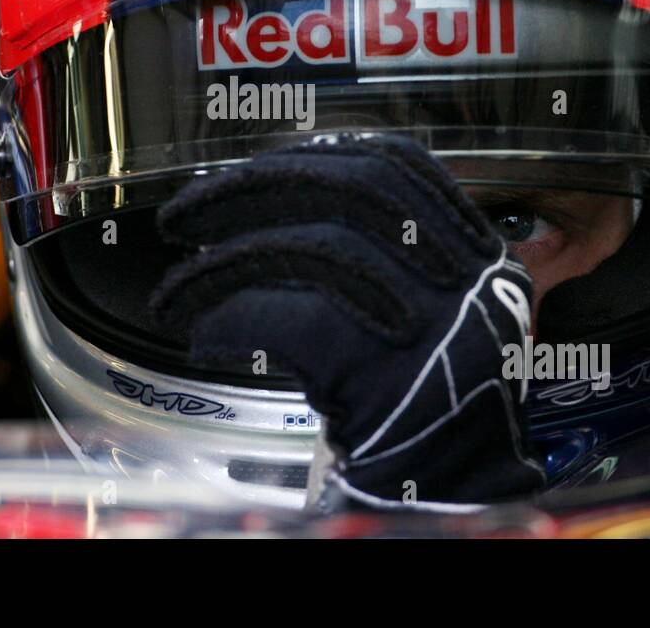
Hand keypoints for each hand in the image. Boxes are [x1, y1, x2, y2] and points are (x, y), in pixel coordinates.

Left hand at [151, 134, 545, 508]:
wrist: (458, 495)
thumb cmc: (430, 404)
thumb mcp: (441, 312)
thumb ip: (390, 256)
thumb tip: (280, 205)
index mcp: (475, 251)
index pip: (397, 166)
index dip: (321, 154)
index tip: (266, 162)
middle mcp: (462, 274)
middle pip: (347, 191)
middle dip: (251, 190)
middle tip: (184, 213)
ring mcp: (428, 319)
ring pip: (306, 252)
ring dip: (220, 267)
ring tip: (175, 291)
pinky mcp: (381, 371)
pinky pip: (284, 321)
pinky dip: (229, 320)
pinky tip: (201, 334)